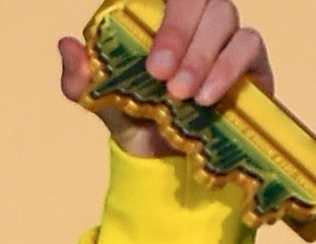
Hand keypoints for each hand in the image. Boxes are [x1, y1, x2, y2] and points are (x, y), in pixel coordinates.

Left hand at [60, 0, 274, 159]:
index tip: (144, 49)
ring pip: (222, 15)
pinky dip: (226, 67)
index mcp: (153, 17)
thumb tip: (66, 44)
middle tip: (158, 74)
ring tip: (180, 93)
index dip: (164, 11)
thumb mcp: (103, 104)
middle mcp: (192, 16)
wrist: (167, 157)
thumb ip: (81, 78)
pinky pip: (247, 43)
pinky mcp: (249, 54)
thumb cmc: (136, 117)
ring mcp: (223, 31)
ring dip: (200, 55)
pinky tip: (205, 96)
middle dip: (177, 32)